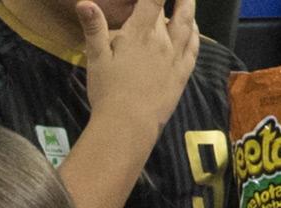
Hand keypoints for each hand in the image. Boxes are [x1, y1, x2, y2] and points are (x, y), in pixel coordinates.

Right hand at [78, 0, 197, 135]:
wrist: (129, 123)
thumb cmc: (107, 91)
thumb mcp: (95, 60)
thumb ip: (94, 29)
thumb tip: (84, 3)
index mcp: (139, 34)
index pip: (153, 1)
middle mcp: (162, 39)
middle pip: (171, 11)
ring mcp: (175, 55)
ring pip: (187, 24)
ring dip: (188, 8)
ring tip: (188, 0)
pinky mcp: (183, 72)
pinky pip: (194, 46)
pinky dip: (196, 32)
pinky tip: (194, 28)